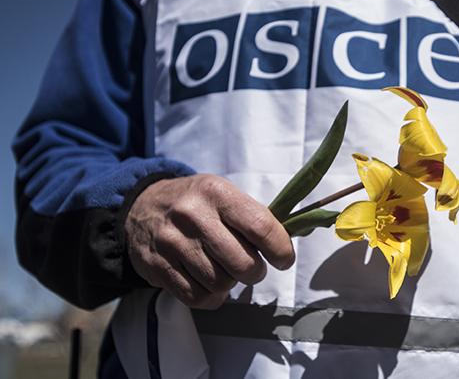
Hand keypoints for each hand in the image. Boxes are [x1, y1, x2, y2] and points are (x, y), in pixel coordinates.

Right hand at [125, 174, 293, 308]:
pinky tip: (209, 283)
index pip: (260, 226)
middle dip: (255, 272)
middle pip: (242, 263)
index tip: (283, 259)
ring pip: (220, 283)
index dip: (280, 249)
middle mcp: (193, 216)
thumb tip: (285, 245)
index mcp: (217, 193)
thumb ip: (252, 217)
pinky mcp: (157, 266)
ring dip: (230, 284)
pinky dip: (211, 297)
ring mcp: (172, 243)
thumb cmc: (195, 203)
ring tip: (225, 271)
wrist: (141, 206)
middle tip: (252, 268)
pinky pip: (197, 297)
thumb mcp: (222, 194)